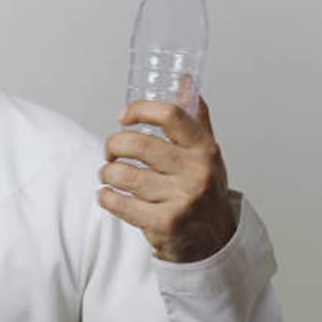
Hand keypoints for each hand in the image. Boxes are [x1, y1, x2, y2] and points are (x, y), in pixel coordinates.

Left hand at [98, 97, 235, 262]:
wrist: (216, 241)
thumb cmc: (205, 190)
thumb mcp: (207, 153)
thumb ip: (195, 117)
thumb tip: (184, 80)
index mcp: (204, 149)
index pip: (170, 115)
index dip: (140, 110)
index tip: (124, 116)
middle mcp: (195, 172)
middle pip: (137, 144)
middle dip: (113, 144)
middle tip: (110, 151)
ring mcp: (180, 199)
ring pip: (122, 174)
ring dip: (107, 172)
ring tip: (108, 174)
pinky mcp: (163, 224)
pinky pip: (119, 203)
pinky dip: (106, 197)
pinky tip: (108, 195)